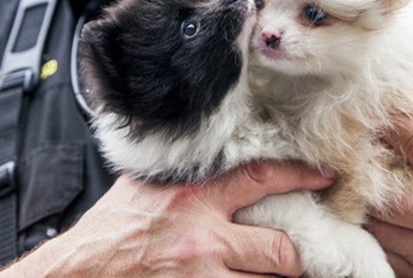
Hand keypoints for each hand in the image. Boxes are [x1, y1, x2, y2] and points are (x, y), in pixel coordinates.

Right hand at [4, 161, 333, 276]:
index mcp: (195, 196)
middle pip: (279, 250)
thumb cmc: (113, 226)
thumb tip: (212, 155)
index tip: (323, 175)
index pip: (263, 177)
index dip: (300, 175)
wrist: (80, 270)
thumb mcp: (148, 184)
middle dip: (295, 256)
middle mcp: (205, 237)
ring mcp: (202, 275)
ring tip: (274, 271)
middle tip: (299, 252)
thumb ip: (187, 171)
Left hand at [367, 111, 412, 277]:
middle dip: (365, 175)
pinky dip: (375, 232)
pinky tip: (379, 216)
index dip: (392, 127)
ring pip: (377, 227)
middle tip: (355, 158)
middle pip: (386, 196)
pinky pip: (382, 252)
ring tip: (361, 188)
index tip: (374, 115)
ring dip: (365, 206)